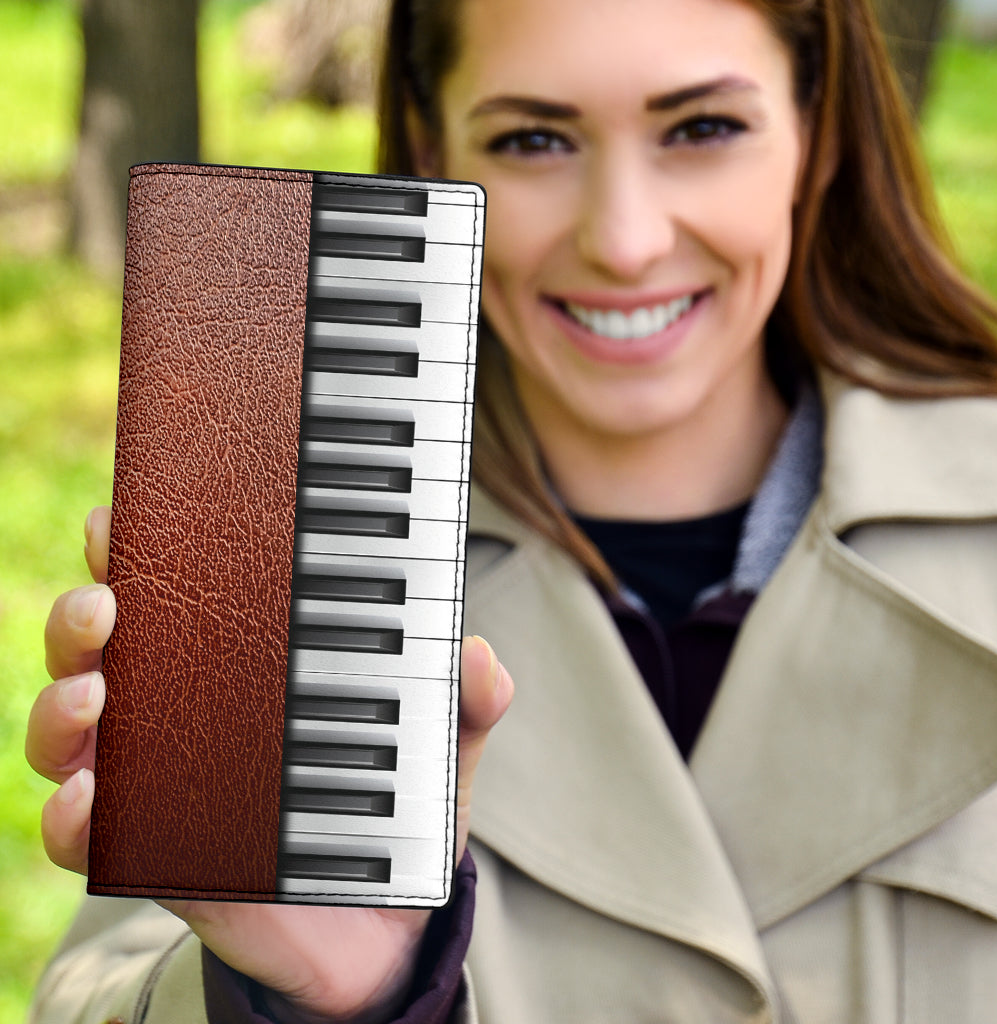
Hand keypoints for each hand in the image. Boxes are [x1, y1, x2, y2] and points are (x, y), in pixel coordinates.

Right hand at [27, 506, 512, 1022]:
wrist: (381, 920)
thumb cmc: (396, 811)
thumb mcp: (437, 751)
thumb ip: (465, 707)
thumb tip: (479, 659)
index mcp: (245, 668)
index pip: (182, 597)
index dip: (145, 552)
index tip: (131, 514)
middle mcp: (186, 713)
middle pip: (105, 651)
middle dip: (87, 614)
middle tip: (107, 600)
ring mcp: (160, 782)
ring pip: (75, 733)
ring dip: (62, 705)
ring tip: (91, 694)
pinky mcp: (153, 856)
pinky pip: (84, 837)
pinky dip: (71, 817)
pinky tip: (88, 799)